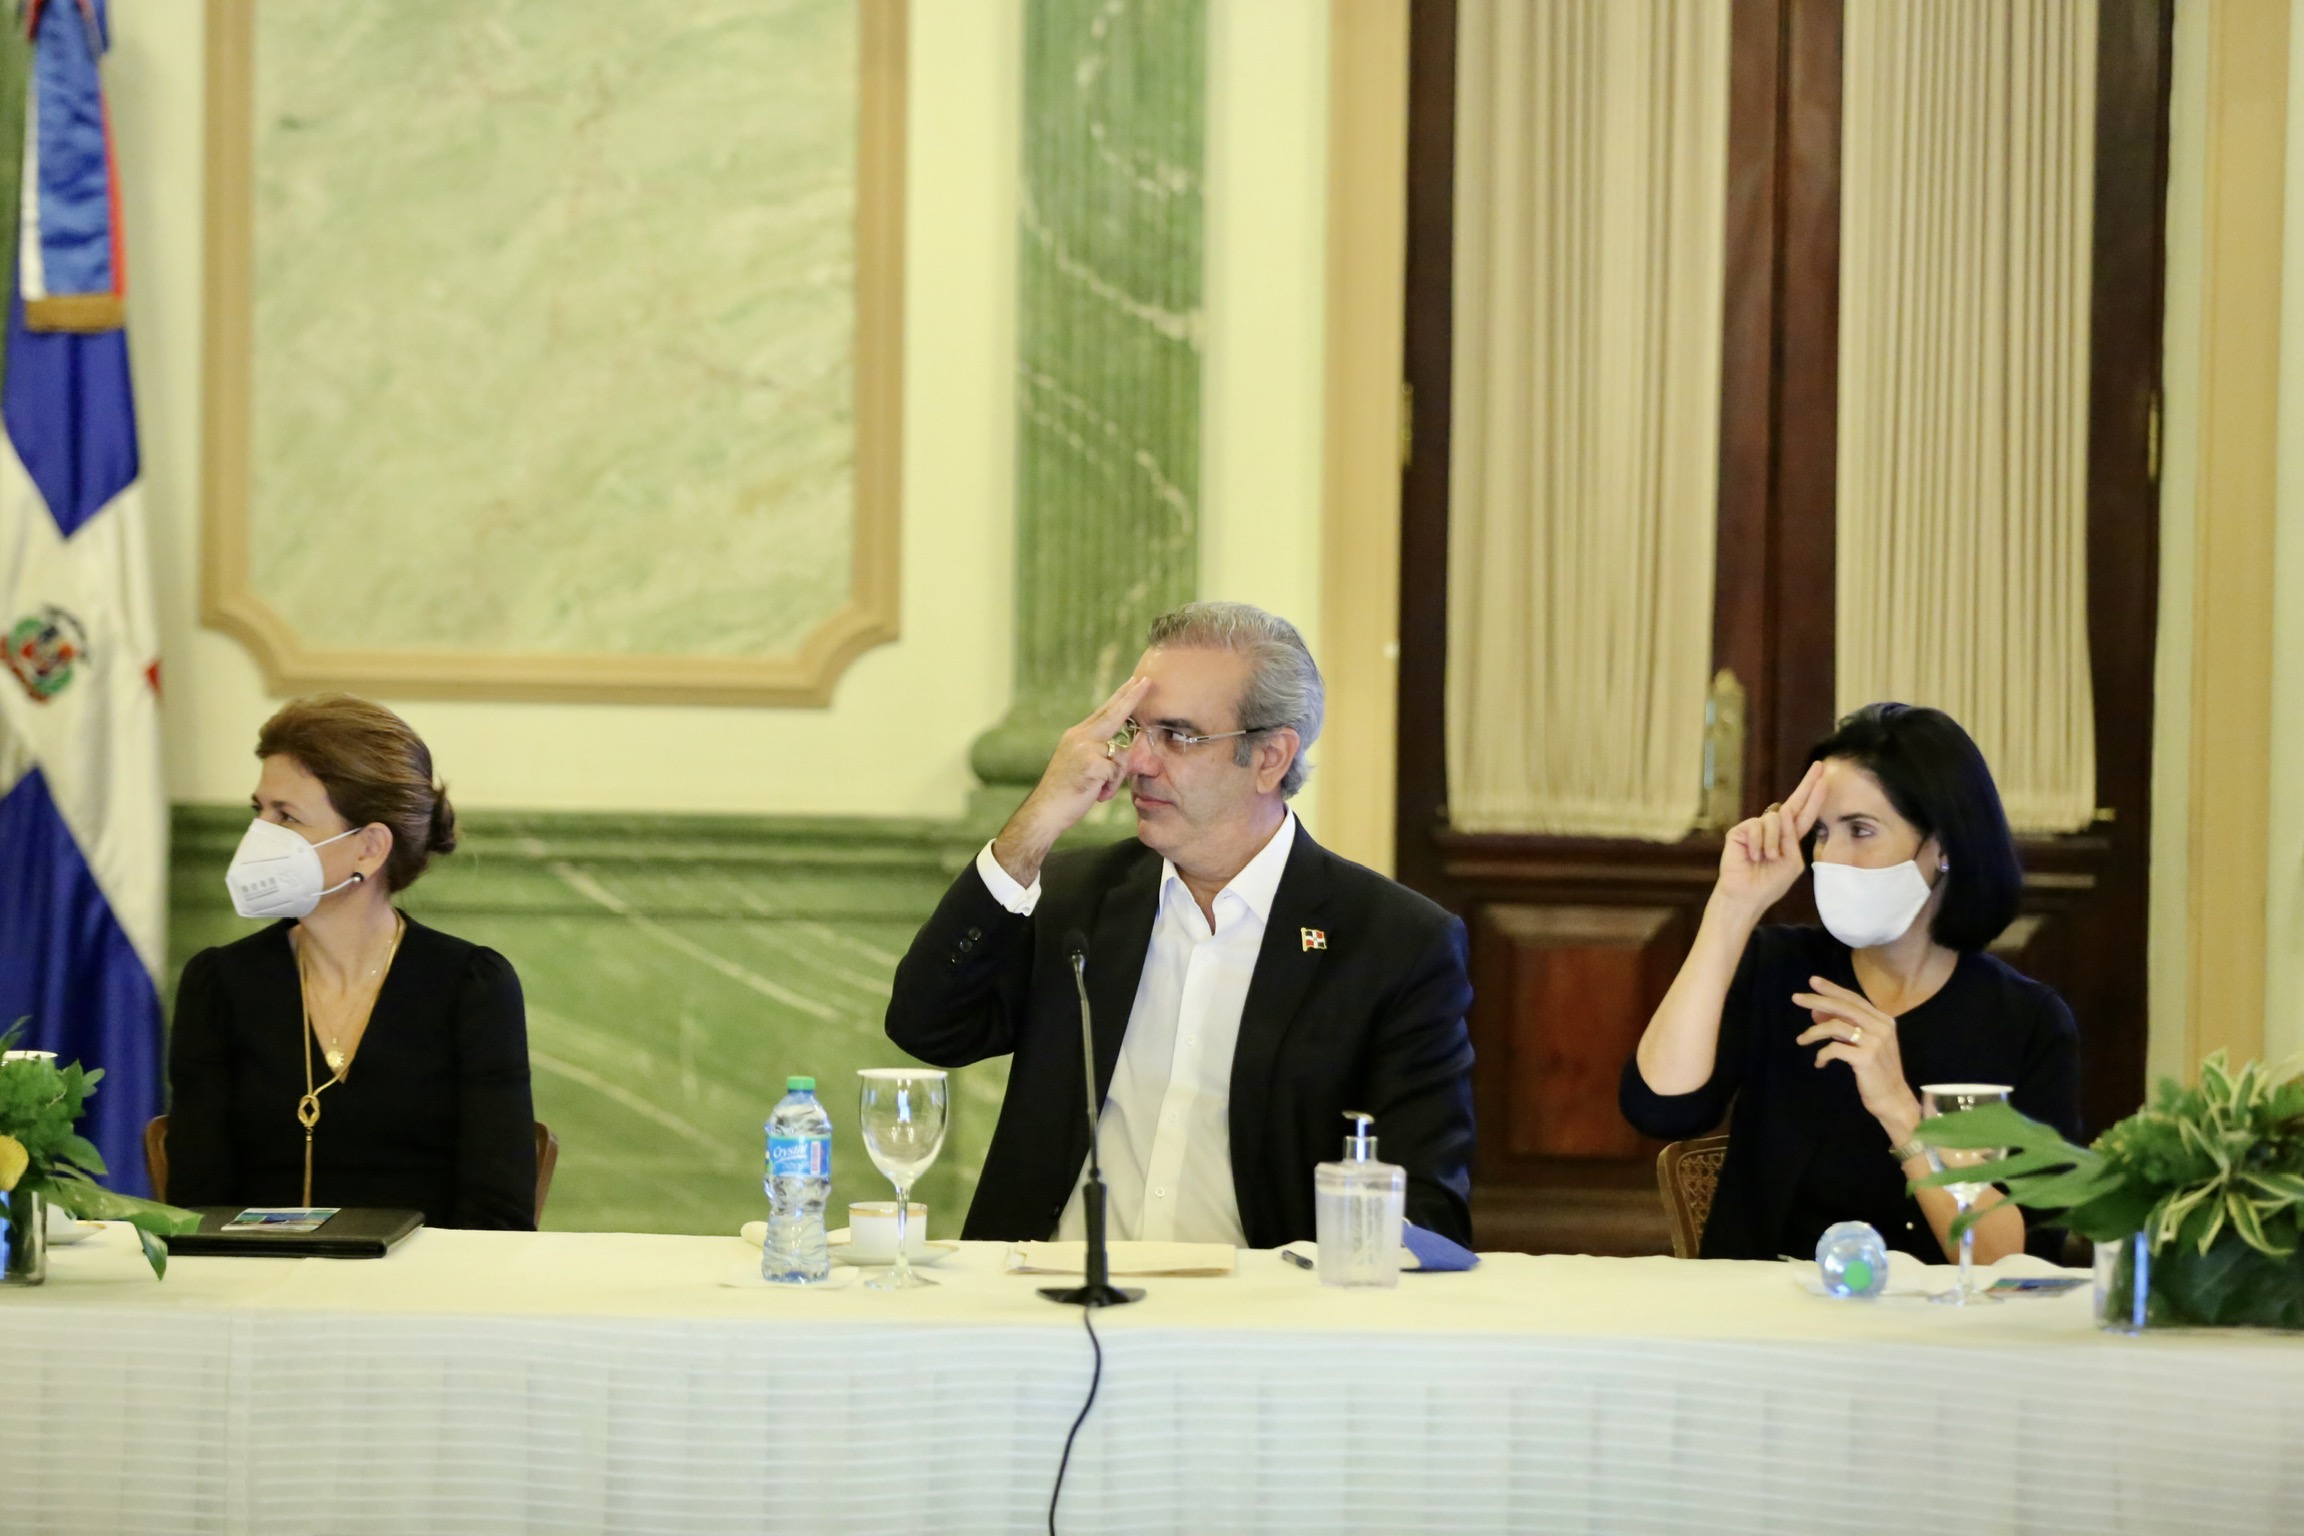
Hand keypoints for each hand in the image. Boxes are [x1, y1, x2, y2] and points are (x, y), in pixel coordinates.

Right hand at [990, 676, 1151, 886]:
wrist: (1044, 811)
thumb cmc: (1064, 793)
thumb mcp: (1081, 766)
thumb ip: (1098, 752)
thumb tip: (1122, 749)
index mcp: (1077, 735)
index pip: (1104, 711)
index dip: (1121, 697)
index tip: (1134, 682)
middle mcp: (1080, 736)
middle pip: (1113, 714)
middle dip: (1131, 697)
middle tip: (1146, 681)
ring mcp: (1085, 748)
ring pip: (1121, 755)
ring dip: (1115, 778)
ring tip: (1096, 790)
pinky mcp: (1091, 763)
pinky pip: (1116, 772)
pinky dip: (1110, 788)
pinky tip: (1093, 794)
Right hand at [1712, 760, 1824, 918]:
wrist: (1747, 896)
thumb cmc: (1770, 884)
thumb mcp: (1793, 862)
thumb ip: (1792, 837)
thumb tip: (1783, 811)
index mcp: (1789, 838)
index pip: (1805, 813)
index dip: (1814, 796)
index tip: (1824, 778)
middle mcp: (1774, 829)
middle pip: (1793, 802)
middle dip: (1808, 784)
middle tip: (1819, 765)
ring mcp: (1756, 829)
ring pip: (1774, 820)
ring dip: (1773, 843)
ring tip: (1767, 858)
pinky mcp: (1740, 831)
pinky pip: (1756, 827)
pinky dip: (1757, 844)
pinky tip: (1752, 856)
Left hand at [1794, 975, 1921, 1143]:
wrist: (1892, 1098)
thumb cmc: (1876, 1071)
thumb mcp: (1862, 1044)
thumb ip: (1844, 1026)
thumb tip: (1816, 1010)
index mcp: (1883, 1020)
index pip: (1854, 999)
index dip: (1832, 989)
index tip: (1813, 981)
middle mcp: (1882, 1027)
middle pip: (1844, 1007)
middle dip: (1817, 1000)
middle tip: (1796, 998)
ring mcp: (1875, 1042)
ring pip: (1835, 1026)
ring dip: (1813, 1032)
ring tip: (1801, 1040)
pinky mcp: (1866, 1057)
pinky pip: (1834, 1049)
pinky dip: (1822, 1055)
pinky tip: (1820, 1063)